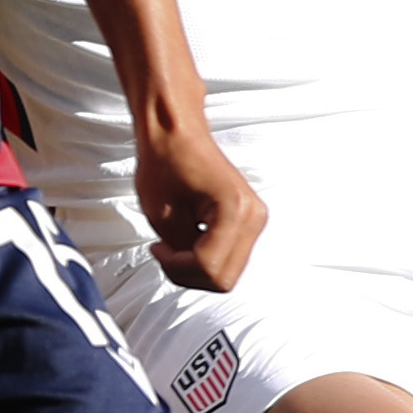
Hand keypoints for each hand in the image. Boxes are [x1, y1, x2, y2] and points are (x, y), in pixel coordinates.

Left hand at [136, 105, 265, 291]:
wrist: (176, 134)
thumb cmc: (165, 161)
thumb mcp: (162, 215)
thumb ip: (181, 251)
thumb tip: (192, 270)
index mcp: (235, 210)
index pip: (209, 268)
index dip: (176, 267)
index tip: (157, 248)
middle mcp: (254, 216)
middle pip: (223, 278)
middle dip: (187, 272)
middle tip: (164, 251)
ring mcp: (255, 219)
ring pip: (227, 273)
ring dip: (196, 267)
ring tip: (174, 244)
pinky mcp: (248, 221)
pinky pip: (228, 258)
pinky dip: (204, 258)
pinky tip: (187, 238)